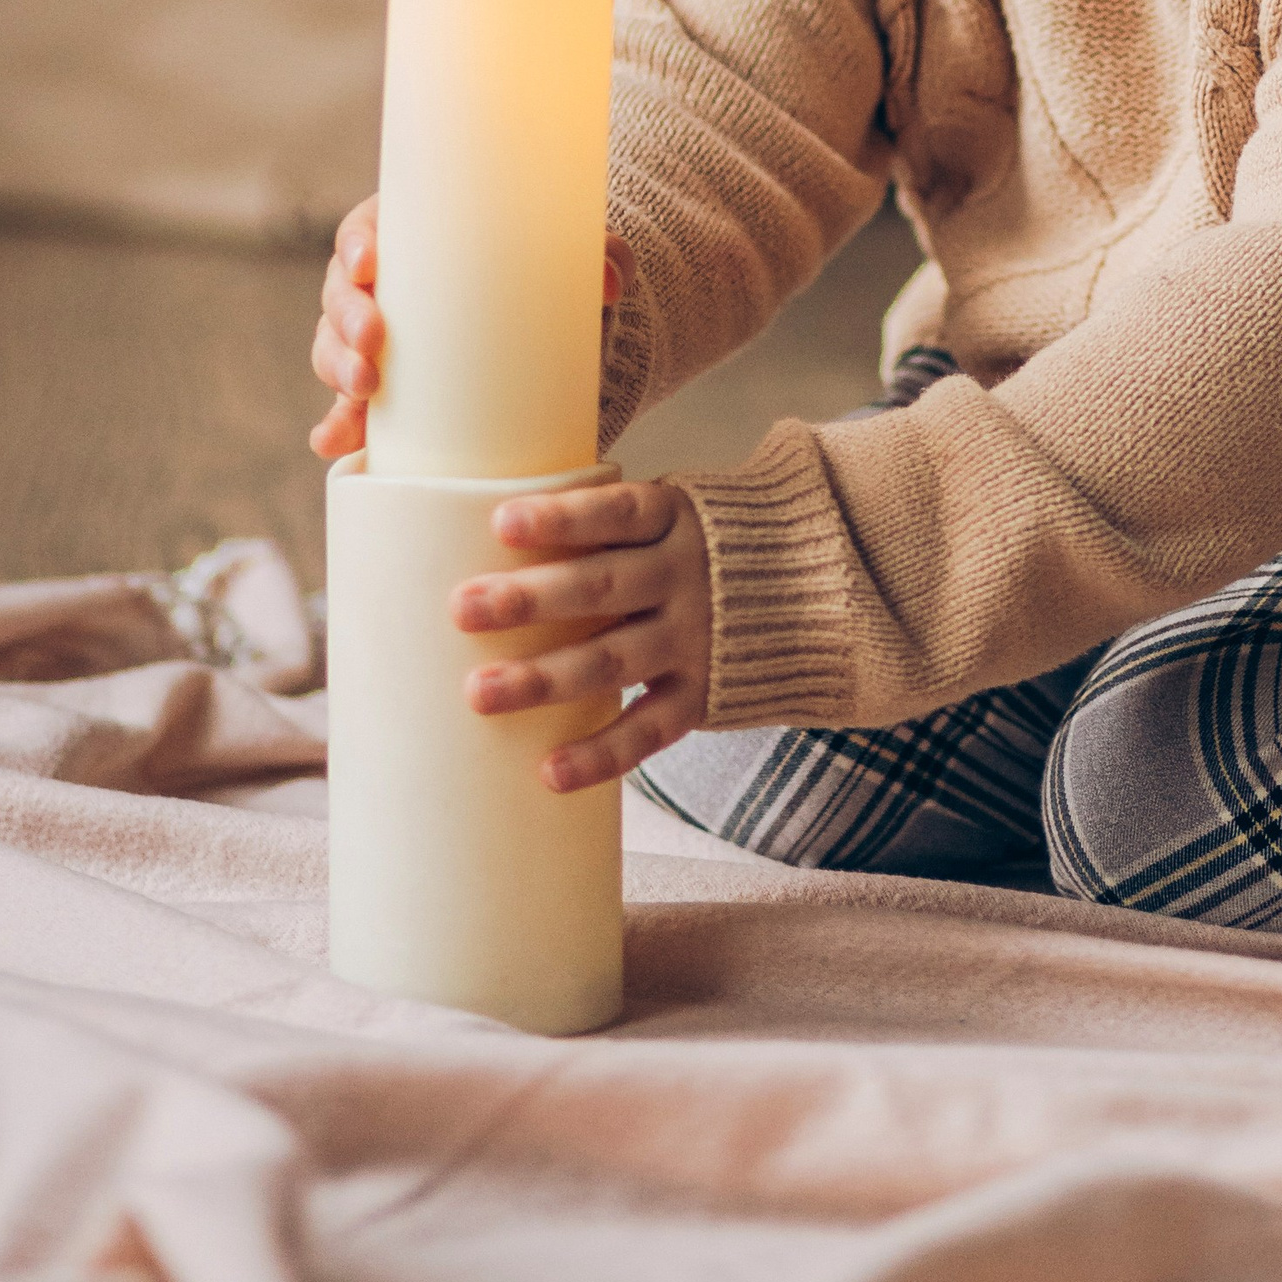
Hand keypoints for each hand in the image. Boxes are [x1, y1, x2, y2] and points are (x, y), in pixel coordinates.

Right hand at [308, 201, 630, 459]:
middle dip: (347, 317)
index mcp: (416, 237)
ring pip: (335, 347)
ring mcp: (381, 340)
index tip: (369, 263)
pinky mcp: (390, 391)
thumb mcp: (579, 261)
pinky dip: (337, 424)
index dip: (355, 244)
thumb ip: (607, 257)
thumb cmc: (553, 276)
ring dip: (337, 368)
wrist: (560, 335)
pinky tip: (332, 441)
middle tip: (373, 339)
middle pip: (342, 292)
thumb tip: (610, 279)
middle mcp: (387, 286)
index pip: (367, 228)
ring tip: (364, 390)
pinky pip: (348, 405)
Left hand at [452, 477, 713, 789]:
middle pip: (601, 587)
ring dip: (543, 678)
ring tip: (477, 693)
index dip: (562, 518)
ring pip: (612, 661)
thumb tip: (506, 511)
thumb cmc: (713, 543)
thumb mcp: (683, 510)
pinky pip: (649, 730)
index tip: (501, 523)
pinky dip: (602, 753)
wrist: (821, 588)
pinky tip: (549, 771)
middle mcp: (686, 575)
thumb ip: (617, 517)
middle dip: (529, 599)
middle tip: (461, 608)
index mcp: (675, 518)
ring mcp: (696, 638)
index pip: (616, 512)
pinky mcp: (703, 693)